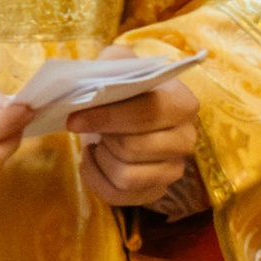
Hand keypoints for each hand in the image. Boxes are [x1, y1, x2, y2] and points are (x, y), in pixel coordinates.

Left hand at [71, 73, 199, 208]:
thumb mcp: (118, 65)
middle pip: (133, 148)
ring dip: (100, 159)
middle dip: (103, 137)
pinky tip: (94, 158)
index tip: (74, 118)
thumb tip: (88, 80)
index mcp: (183, 103)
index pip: (147, 114)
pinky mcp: (156, 191)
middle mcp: (186, 139)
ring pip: (125, 176)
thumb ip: (109, 64)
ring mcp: (173, 169)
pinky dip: (95, 177)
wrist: (127, 112)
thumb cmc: (122, 89)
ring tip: (98, 142)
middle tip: (88, 126)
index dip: (107, 117)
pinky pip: (117, 195)